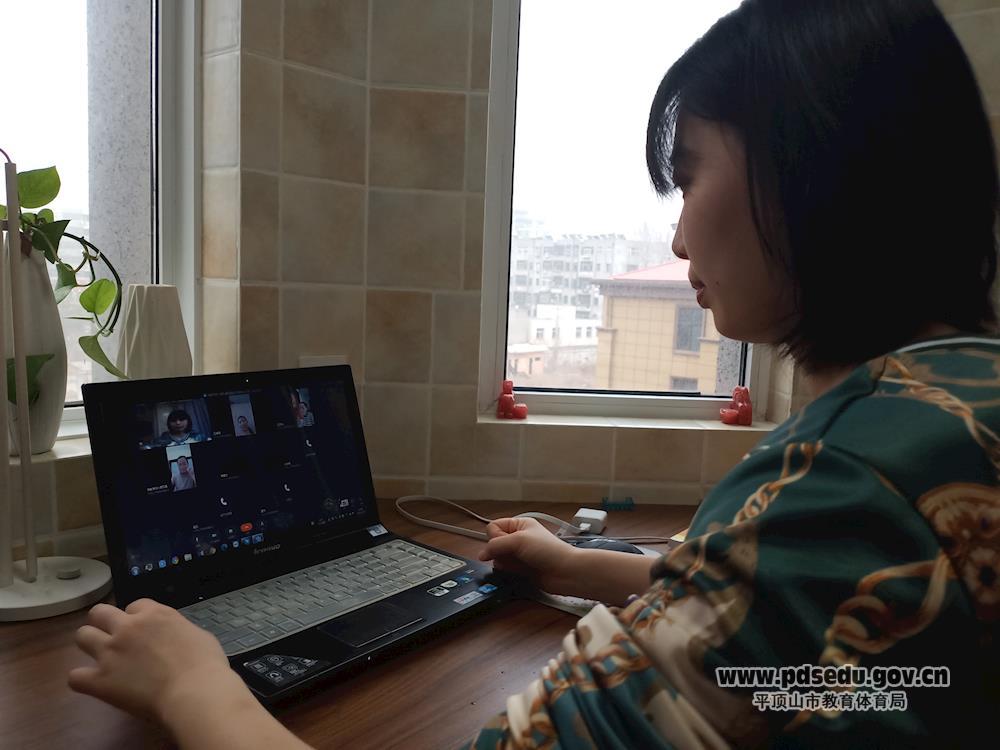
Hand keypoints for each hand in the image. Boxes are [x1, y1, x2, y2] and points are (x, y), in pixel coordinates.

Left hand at [68, 599, 242, 722]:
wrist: (194, 691)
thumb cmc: (206, 664)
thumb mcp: (197, 634)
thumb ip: (177, 630)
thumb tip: (173, 638)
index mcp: (154, 614)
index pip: (134, 606)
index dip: (137, 618)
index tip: (144, 632)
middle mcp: (127, 628)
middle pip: (99, 613)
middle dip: (104, 623)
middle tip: (114, 638)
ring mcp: (110, 652)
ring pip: (82, 636)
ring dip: (90, 644)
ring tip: (101, 658)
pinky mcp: (99, 680)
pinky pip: (75, 677)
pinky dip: (83, 680)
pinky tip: (95, 685)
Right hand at [478, 517, 581, 594]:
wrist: (565, 572)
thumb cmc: (548, 550)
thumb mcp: (519, 541)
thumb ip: (496, 545)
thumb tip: (480, 554)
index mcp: (519, 525)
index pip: (494, 527)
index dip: (494, 536)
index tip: (504, 543)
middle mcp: (518, 538)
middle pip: (494, 544)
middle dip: (499, 551)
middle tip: (512, 555)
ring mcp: (519, 554)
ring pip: (498, 558)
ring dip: (503, 563)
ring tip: (517, 565)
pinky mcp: (521, 569)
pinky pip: (505, 569)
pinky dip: (507, 571)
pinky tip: (517, 573)